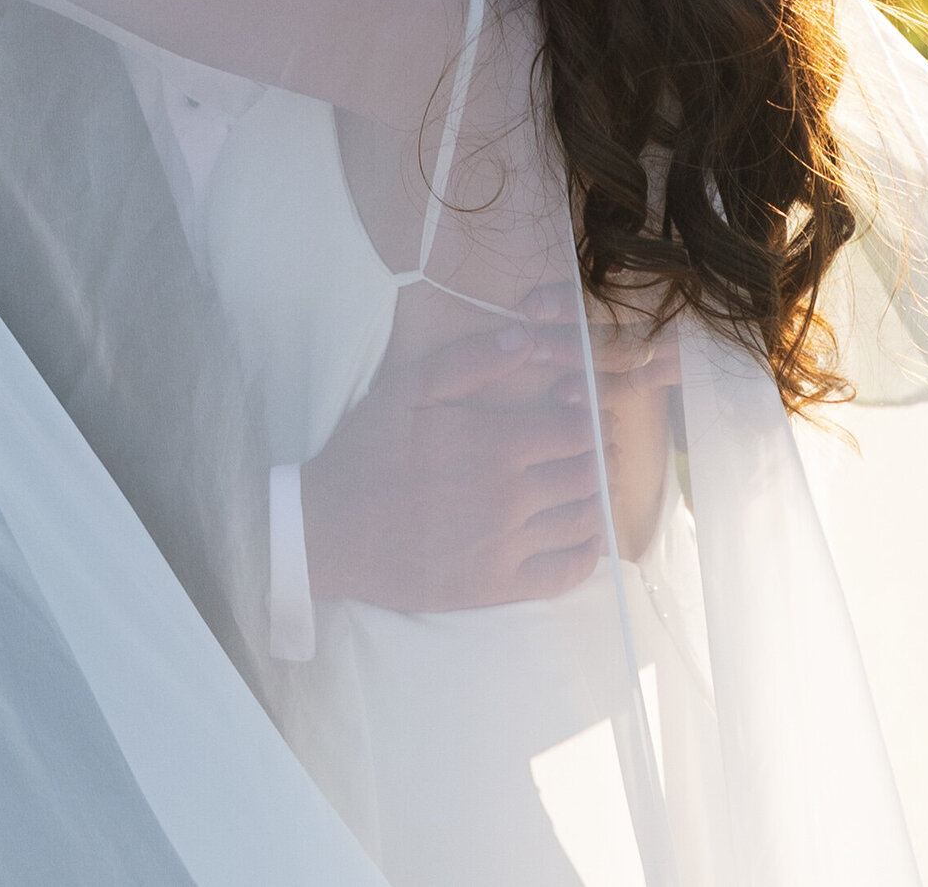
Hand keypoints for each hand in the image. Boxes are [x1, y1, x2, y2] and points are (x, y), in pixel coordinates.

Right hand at [300, 318, 611, 610]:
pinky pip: (566, 572)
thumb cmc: (367, 452)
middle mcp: (510, 496)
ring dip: (597, 498)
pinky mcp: (496, 586)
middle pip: (589, 473)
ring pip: (584, 519)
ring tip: (590, 485)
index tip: (591, 415)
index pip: (578, 429)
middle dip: (601, 455)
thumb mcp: (408, 389)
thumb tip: (527, 339)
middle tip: (598, 449)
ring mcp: (505, 546)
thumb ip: (471, 360)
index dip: (594, 418)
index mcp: (494, 442)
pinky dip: (587, 551)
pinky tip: (581, 535)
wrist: (326, 529)